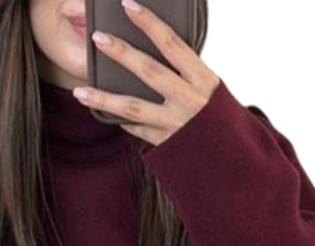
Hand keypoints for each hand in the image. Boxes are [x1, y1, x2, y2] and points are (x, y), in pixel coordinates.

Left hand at [72, 0, 220, 146]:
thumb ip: (186, 73)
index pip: (172, 43)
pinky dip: (123, 122)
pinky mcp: (167, 146)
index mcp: (204, 79)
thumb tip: (156, 51)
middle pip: (148, 71)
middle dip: (121, 52)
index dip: (149, 23)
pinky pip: (139, 131)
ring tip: (79, 91)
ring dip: (104, 99)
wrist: (235, 161)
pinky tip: (104, 113)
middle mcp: (190, 101)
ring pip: (134, 109)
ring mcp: (177, 126)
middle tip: (97, 38)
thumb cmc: (221, 119)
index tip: (127, 5)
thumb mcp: (211, 89)